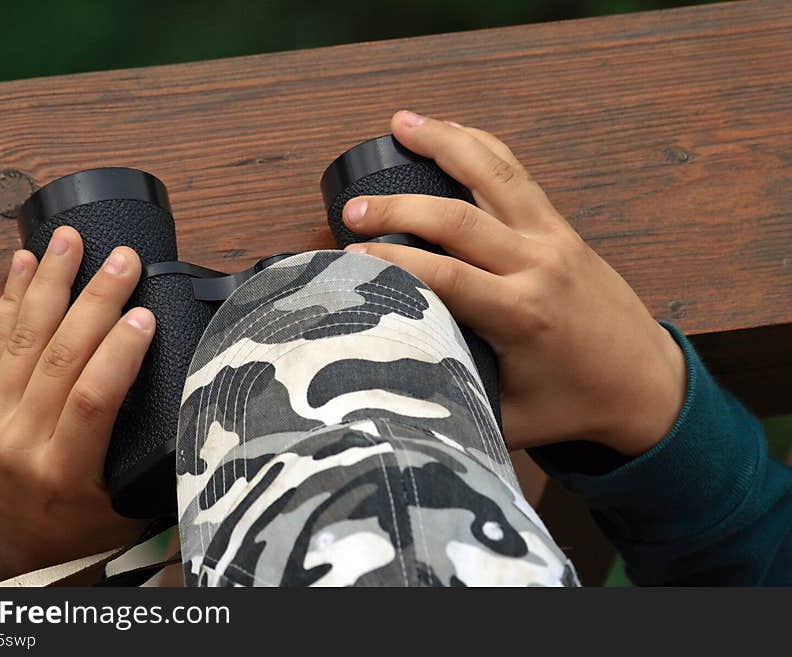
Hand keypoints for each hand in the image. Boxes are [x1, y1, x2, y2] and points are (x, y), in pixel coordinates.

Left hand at [0, 227, 154, 579]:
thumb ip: (154, 457)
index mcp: (64, 470)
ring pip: (22, 338)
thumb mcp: (126, 503)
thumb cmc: (77, 529)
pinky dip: (10, 299)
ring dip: (51, 283)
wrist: (12, 550)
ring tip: (70, 241)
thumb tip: (199, 404)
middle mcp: (19, 442)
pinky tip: (26, 265)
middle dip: (96, 299)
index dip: (121, 350)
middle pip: (59, 355)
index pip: (93, 397)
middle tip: (123, 260)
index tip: (147, 313)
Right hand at [342, 111, 685, 456]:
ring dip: (445, 143)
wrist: (649, 385)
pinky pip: (518, 175)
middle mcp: (537, 265)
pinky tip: (455, 131)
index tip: (351, 257)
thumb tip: (397, 389)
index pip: (444, 275)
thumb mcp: (507, 417)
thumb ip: (455, 399)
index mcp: (521, 314)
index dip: (391, 260)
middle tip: (354, 209)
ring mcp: (553, 238)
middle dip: (398, 207)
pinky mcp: (562, 228)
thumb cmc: (576, 405)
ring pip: (494, 175)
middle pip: (457, 218)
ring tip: (401, 122)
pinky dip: (483, 147)